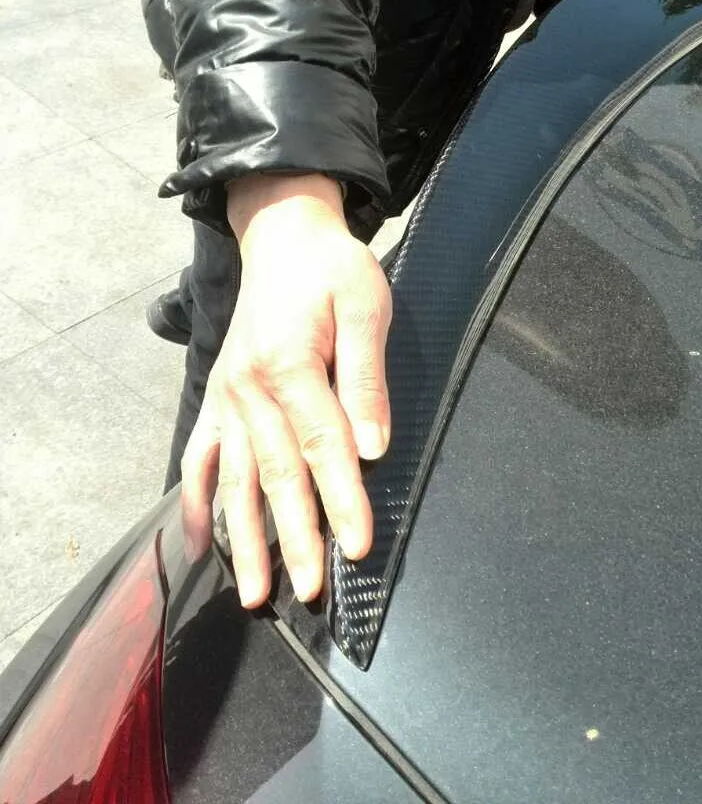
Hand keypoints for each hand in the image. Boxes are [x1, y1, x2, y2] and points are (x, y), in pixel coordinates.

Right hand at [181, 173, 391, 607]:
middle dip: (294, 538)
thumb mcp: (367, 306)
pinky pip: (202, 460)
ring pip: (236, 481)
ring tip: (255, 594)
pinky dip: (198, 504)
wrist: (285, 236)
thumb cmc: (333, 270)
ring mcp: (227, 398)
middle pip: (276, 476)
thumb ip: (367, 377)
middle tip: (308, 592)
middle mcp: (248, 389)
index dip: (342, 500)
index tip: (357, 548)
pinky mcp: (219, 400)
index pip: (322, 447)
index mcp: (288, 364)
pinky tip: (202, 546)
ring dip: (246, 539)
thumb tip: (373, 447)